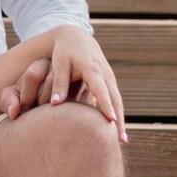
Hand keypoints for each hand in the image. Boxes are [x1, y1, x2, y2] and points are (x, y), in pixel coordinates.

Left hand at [0, 28, 127, 141]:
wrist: (76, 36)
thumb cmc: (64, 51)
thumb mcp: (59, 63)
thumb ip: (59, 83)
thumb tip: (55, 104)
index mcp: (93, 69)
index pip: (101, 91)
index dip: (106, 106)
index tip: (111, 121)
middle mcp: (105, 74)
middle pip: (115, 99)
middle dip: (119, 119)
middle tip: (120, 140)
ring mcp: (109, 77)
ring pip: (118, 100)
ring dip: (121, 119)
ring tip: (121, 140)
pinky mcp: (108, 80)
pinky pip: (115, 98)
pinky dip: (117, 112)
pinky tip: (116, 128)